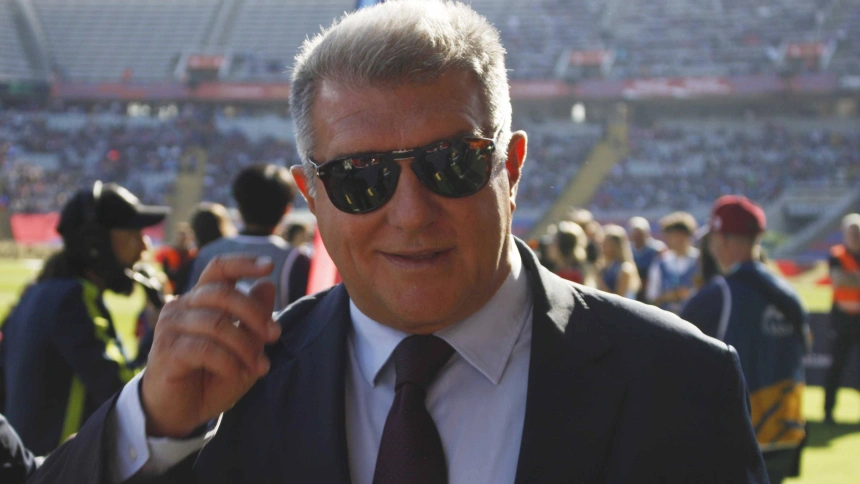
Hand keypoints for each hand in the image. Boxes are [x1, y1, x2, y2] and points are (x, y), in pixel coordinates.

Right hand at [140, 255, 281, 437]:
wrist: (181, 413)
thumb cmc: (212, 377)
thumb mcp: (244, 348)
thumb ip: (254, 319)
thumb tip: (268, 285)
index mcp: (201, 299)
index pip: (219, 268)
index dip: (243, 263)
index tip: (270, 265)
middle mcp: (182, 306)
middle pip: (224, 293)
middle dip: (255, 314)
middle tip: (274, 336)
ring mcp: (171, 327)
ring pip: (218, 323)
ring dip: (245, 346)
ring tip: (259, 367)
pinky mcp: (166, 350)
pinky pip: (205, 349)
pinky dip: (228, 362)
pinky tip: (237, 374)